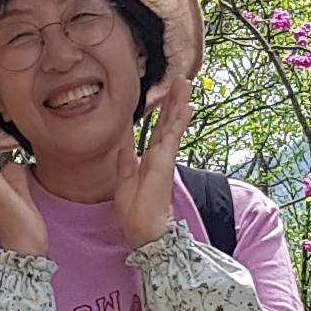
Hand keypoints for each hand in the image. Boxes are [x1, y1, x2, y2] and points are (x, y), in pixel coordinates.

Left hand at [115, 66, 192, 249]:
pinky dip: (178, 120)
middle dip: (174, 101)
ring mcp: (163, 158)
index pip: (158, 130)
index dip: (163, 113)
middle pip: (168, 122)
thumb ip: (126, 162)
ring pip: (172, 124)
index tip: (167, 96)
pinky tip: (186, 106)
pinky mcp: (164, 161)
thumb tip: (126, 146)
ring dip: (178, 103)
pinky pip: (172, 136)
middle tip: (181, 80)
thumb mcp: (124, 181)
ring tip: (185, 83)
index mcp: (150, 159)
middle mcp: (159, 156)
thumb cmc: (134, 211)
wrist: (142, 229)